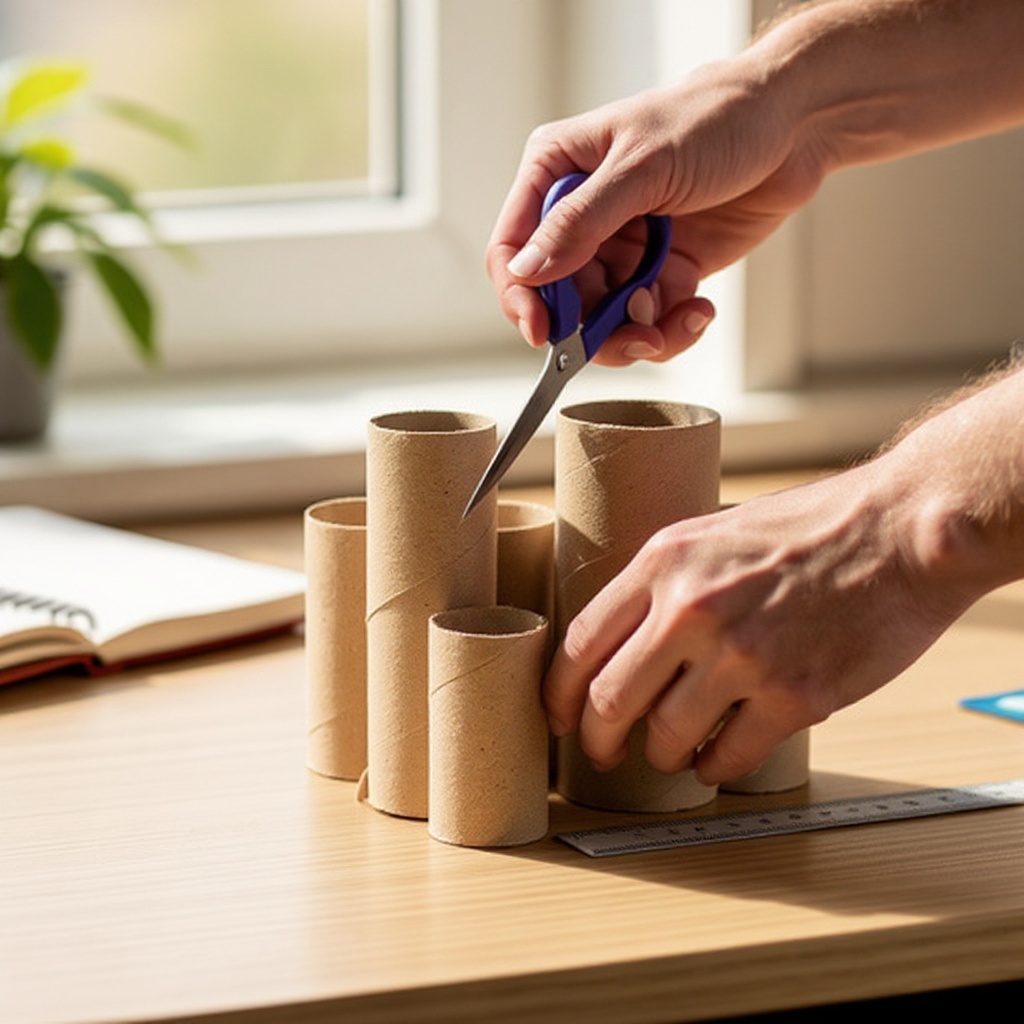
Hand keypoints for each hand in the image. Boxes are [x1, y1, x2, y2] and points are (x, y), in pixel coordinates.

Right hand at [486, 58, 827, 365]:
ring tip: (678, 321)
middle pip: (560, 301)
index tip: (544, 335)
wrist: (793, 126)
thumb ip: (580, 222)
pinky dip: (673, 329)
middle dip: (594, 329)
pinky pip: (650, 323)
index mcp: (558, 174)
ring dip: (640, 335)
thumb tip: (527, 271)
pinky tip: (699, 310)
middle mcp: (583, 216)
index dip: (521, 298)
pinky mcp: (663, 272)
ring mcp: (624, 248)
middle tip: (636, 337)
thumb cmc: (716, 119)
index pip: (513, 250)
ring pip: (604, 322)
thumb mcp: (643, 167)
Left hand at [543, 460, 978, 784]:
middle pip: (610, 699)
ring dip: (662, 756)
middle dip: (596, 738)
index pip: (582, 643)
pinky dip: (713, 767)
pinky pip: (729, 755)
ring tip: (671, 753)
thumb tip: (623, 638)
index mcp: (664, 562)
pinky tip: (714, 761)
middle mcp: (692, 609)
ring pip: (665, 736)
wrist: (899, 531)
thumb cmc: (811, 526)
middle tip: (601, 752)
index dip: (560, 692)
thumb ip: (665, 582)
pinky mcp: (794, 695)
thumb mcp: (713, 532)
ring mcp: (742, 655)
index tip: (559, 715)